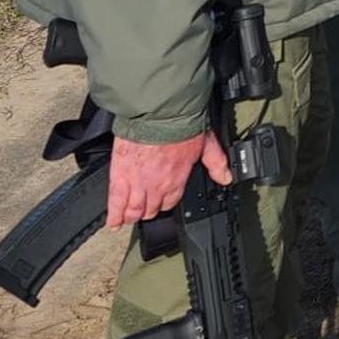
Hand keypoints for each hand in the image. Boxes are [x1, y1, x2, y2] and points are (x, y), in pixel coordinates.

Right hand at [105, 129, 232, 228]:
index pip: (170, 201)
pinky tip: (112, 223)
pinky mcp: (120, 176)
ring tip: (127, 218)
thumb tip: (226, 177)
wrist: (159, 115)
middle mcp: (158, 186)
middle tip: (142, 211)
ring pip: (134, 209)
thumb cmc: (181, 125)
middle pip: (151, 208)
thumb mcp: (207, 144)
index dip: (165, 202)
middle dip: (148, 210)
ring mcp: (137, 183)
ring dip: (131, 215)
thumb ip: (216, 163)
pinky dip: (114, 215)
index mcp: (177, 180)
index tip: (161, 202)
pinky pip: (116, 202)